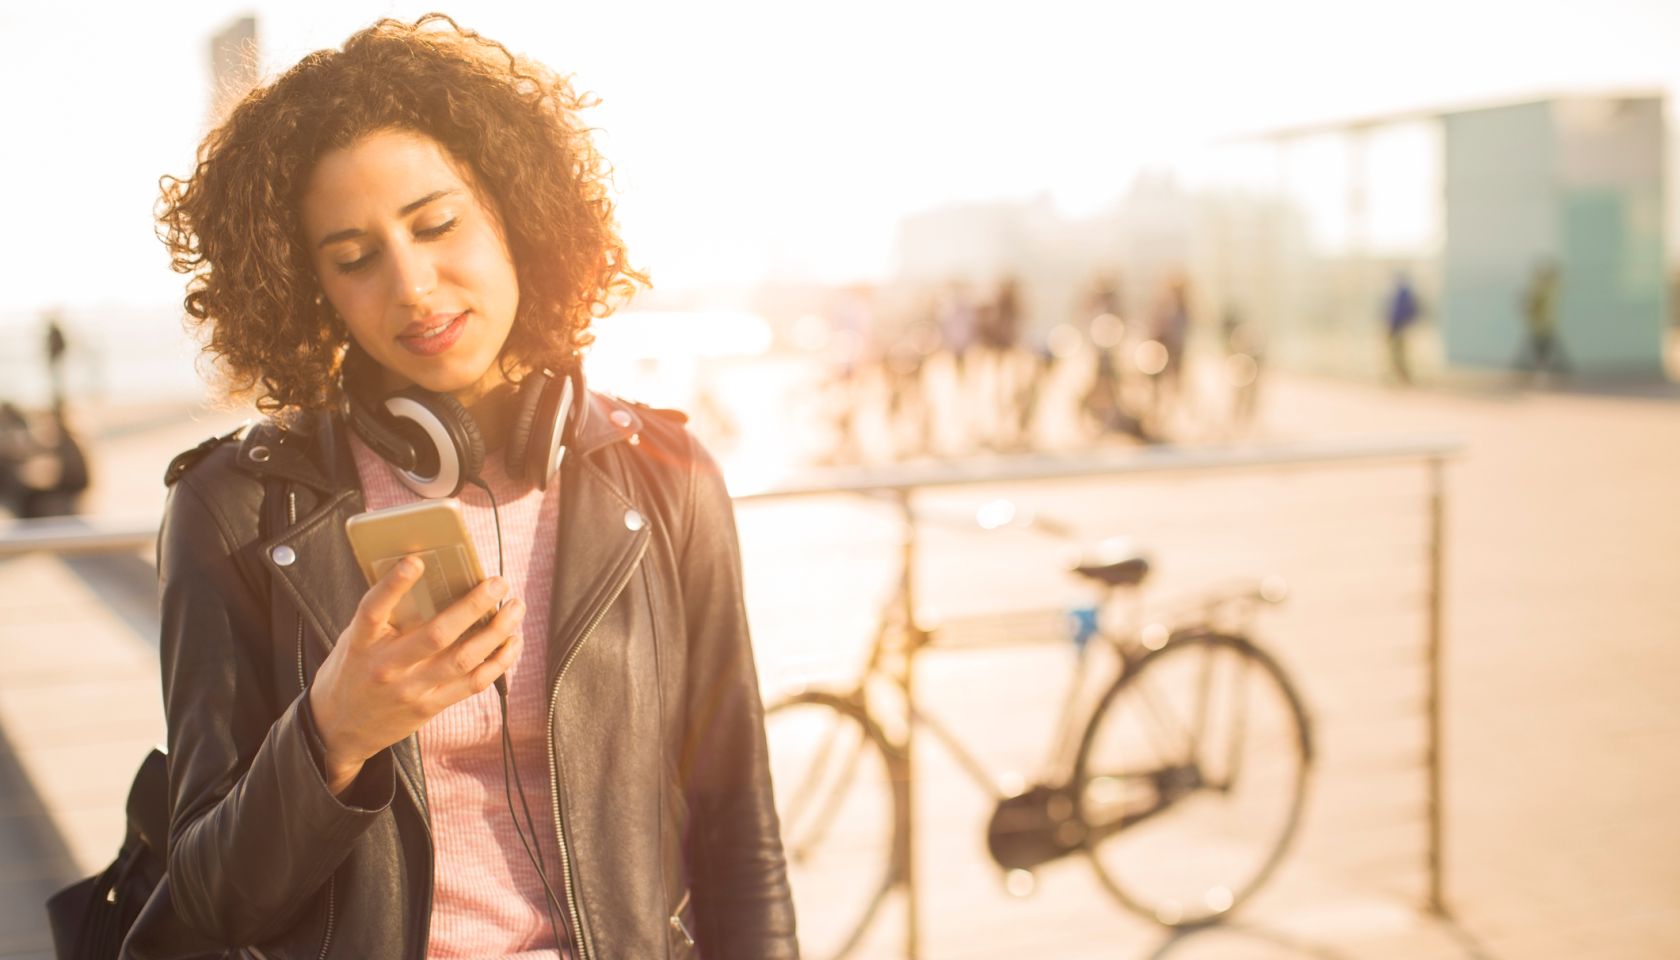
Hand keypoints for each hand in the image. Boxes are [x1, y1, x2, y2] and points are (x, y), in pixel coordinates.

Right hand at [307, 556, 525, 795]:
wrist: (339, 729)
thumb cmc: (352, 672)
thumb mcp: (353, 641)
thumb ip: (383, 617)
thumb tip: (427, 579)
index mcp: (362, 643)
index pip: (374, 609)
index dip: (394, 585)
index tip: (416, 561)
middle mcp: (387, 666)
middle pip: (437, 634)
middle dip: (473, 605)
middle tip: (498, 582)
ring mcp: (411, 690)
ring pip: (464, 659)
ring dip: (496, 631)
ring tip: (515, 607)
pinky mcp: (429, 707)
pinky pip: (473, 684)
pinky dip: (498, 662)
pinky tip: (512, 641)